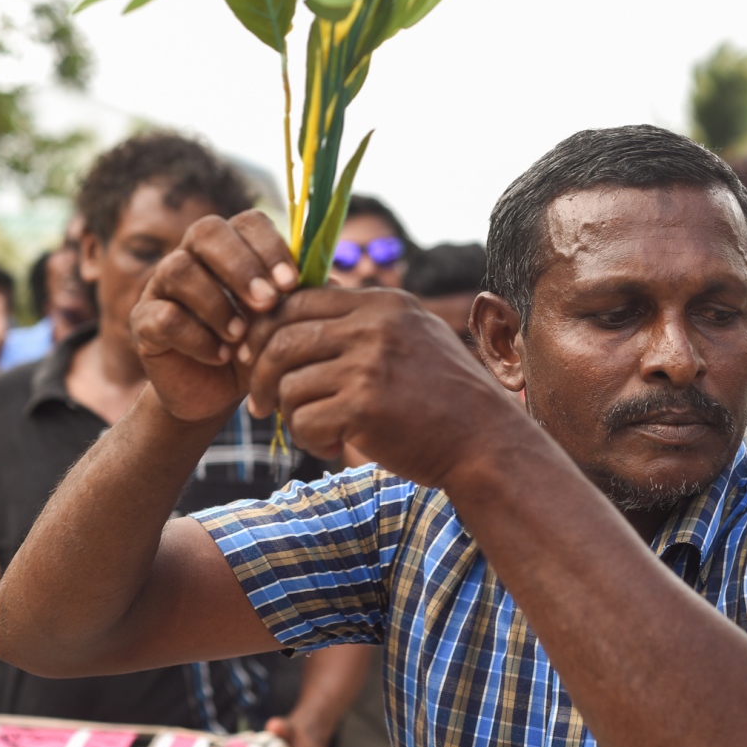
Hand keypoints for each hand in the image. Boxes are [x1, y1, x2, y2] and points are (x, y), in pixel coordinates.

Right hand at [130, 211, 299, 425]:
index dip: (269, 247)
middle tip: (267, 302)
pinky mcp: (143, 322)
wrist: (215, 394)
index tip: (291, 284)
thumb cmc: (255, 350)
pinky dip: (195, 336)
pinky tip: (219, 356)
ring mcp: (162, 287)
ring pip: (178, 269)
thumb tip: (337, 282)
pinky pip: (161, 316)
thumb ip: (307, 300)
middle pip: (206, 231)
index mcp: (232, 248)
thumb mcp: (285, 326)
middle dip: (240, 265)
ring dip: (216, 303)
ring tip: (241, 336)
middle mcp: (193, 256)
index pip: (246, 222)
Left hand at [241, 288, 520, 486]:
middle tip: (260, 404)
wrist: (487, 443)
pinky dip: (311, 441)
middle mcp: (375, 326)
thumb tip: (301, 305)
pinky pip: (305, 421)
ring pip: (288, 385)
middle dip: (259, 375)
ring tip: (318, 431)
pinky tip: (335, 447)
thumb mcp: (414, 337)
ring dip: (291, 416)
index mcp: (384, 304)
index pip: (297, 300)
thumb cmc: (446, 398)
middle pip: (282, 338)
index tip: (259, 360)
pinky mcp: (365, 406)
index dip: (267, 331)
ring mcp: (369, 365)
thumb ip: (365, 321)